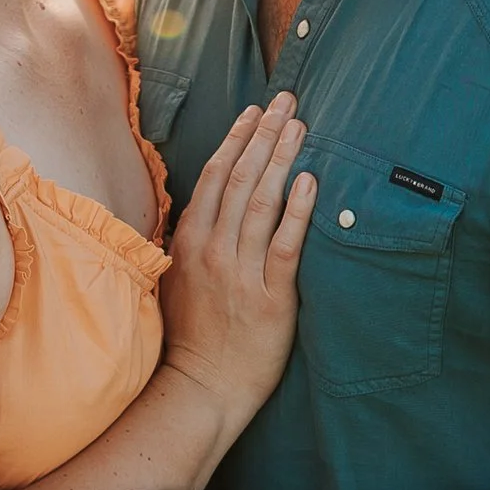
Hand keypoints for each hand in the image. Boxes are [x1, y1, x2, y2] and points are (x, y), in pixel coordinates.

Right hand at [156, 94, 315, 431]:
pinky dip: (297, 212)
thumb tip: (208, 205)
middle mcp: (212, 250)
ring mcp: (240, 273)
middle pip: (240, 178)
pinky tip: (310, 182)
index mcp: (189, 241)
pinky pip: (285, 246)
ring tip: (302, 127)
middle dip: (265, 135)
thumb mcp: (179, 279)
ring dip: (283, 159)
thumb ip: (193, 240)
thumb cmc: (194, 337)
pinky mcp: (270, 298)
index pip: (214, 176)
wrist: (202, 387)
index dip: (237, 139)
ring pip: (262, 203)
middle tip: (288, 102)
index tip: (256, 111)